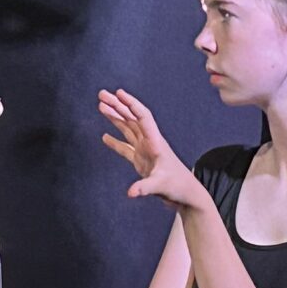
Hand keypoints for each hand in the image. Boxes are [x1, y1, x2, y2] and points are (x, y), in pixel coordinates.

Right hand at [97, 89, 208, 209]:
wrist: (186, 194)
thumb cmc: (177, 187)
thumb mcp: (160, 186)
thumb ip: (145, 188)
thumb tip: (131, 193)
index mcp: (155, 142)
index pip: (142, 117)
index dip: (131, 104)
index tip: (118, 93)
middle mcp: (150, 142)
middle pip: (132, 119)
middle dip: (117, 106)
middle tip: (101, 94)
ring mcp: (145, 151)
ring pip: (127, 129)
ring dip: (115, 118)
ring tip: (101, 107)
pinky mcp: (141, 161)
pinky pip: (126, 148)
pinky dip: (115, 142)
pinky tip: (105, 137)